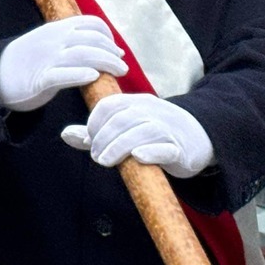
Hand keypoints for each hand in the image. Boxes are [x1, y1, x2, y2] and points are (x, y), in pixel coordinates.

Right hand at [0, 16, 126, 112]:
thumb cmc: (24, 63)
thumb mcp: (46, 44)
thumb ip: (68, 43)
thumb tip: (98, 49)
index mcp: (56, 30)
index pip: (91, 24)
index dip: (108, 36)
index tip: (115, 51)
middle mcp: (54, 41)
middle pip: (92, 40)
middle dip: (111, 52)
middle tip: (122, 66)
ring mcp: (46, 59)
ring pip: (83, 55)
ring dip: (105, 63)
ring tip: (118, 73)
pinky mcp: (39, 79)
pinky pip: (62, 74)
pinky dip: (79, 74)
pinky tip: (93, 77)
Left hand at [61, 91, 214, 177]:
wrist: (199, 139)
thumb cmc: (154, 134)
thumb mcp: (125, 129)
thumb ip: (96, 134)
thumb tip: (65, 135)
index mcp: (136, 103)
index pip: (109, 105)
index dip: (94, 122)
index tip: (89, 140)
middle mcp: (152, 112)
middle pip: (122, 119)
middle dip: (103, 138)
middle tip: (96, 157)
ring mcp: (168, 130)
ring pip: (142, 131)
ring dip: (119, 147)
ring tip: (106, 161)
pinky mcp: (181, 150)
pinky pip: (167, 148)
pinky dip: (152, 152)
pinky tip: (138, 157)